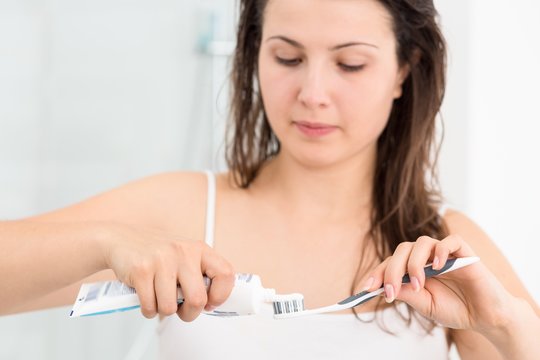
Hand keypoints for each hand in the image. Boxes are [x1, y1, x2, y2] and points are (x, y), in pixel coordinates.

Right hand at [100, 223, 234, 321]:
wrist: (120, 239)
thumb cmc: (155, 251)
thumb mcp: (184, 254)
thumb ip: (200, 273)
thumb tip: (213, 301)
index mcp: (199, 249)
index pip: (225, 274)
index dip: (221, 295)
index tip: (211, 302)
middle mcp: (183, 251)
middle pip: (198, 299)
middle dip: (189, 313)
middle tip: (182, 309)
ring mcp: (162, 260)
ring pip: (170, 307)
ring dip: (164, 310)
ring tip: (160, 297)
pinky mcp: (141, 270)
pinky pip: (150, 307)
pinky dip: (148, 309)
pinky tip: (147, 296)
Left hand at [360, 235, 514, 331]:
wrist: (485, 317)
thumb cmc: (455, 309)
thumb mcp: (425, 305)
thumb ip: (408, 294)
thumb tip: (386, 287)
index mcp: (414, 268)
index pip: (391, 263)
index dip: (378, 273)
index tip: (367, 289)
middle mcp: (426, 257)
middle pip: (402, 250)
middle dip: (391, 270)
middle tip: (390, 292)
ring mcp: (444, 253)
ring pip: (421, 243)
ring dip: (414, 263)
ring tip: (418, 285)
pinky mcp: (464, 252)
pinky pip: (451, 241)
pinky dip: (441, 250)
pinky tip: (438, 266)